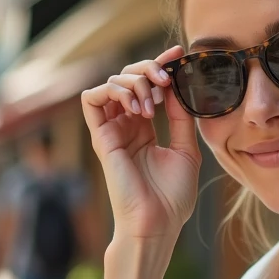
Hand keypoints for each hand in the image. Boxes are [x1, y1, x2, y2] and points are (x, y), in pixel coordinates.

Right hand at [80, 46, 199, 240]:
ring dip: (134, 82)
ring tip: (153, 103)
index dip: (161, 65)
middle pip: (129, 77)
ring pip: (111, 82)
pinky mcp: (101, 137)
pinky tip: (136, 106)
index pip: (149, 86)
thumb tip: (180, 86)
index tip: (180, 54)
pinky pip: (92, 99)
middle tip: (166, 78)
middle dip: (149, 69)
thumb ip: (182, 117)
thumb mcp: (186, 149)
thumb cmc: (172, 197)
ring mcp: (112, 130)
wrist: (157, 223)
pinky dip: (113, 91)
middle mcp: (127, 126)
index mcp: (145, 129)